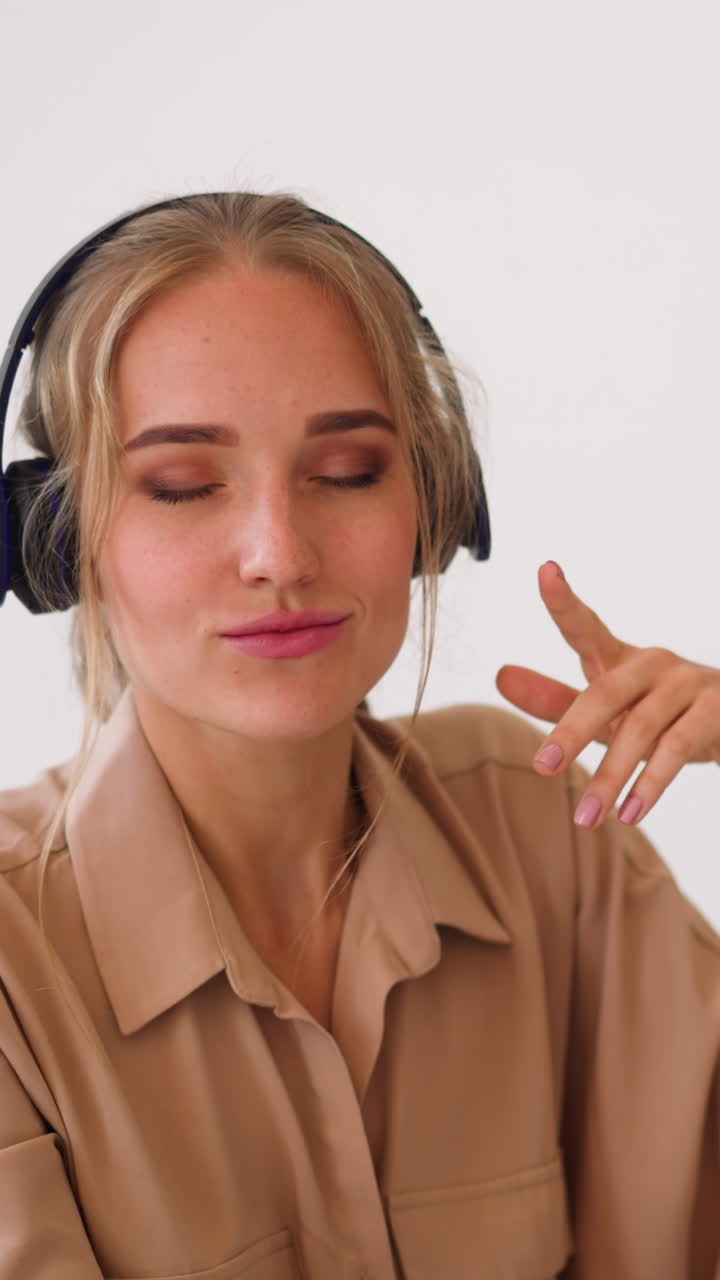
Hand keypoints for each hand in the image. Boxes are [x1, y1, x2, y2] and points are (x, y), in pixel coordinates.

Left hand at [495, 561, 719, 828]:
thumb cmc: (657, 713)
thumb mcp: (606, 710)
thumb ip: (555, 699)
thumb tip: (501, 676)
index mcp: (619, 657)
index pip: (585, 625)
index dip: (564, 600)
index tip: (546, 569)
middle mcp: (652, 663)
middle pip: (604, 693)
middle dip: (571, 731)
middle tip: (542, 767)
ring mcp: (687, 684)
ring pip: (640, 729)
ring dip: (610, 778)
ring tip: (587, 818)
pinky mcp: (715, 712)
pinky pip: (678, 749)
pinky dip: (652, 784)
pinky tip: (631, 812)